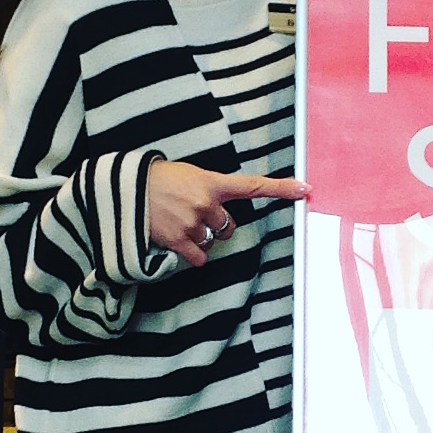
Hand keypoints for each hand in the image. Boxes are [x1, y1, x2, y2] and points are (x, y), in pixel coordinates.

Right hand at [147, 160, 309, 268]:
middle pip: (229, 228)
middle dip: (216, 226)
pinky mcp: (178, 240)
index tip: (306, 189)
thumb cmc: (158, 179)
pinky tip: (176, 240)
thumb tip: (221, 211)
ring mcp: (193, 223)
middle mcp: (206, 203)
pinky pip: (199, 258)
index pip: (254, 186)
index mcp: (212, 182)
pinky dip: (192, 255)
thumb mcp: (189, 175)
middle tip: (192, 214)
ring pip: (212, 242)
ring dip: (199, 238)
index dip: (282, 189)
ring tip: (178, 221)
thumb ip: (211, 189)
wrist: (125, 189)